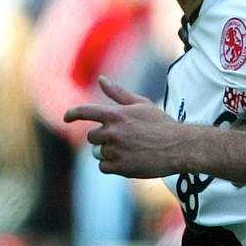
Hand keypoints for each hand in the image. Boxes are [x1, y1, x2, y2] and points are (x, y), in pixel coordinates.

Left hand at [63, 77, 184, 177]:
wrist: (178, 147)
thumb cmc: (161, 124)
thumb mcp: (142, 104)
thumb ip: (118, 93)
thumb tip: (101, 79)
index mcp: (116, 114)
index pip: (85, 112)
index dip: (73, 114)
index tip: (67, 117)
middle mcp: (112, 132)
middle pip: (92, 137)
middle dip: (103, 137)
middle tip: (124, 138)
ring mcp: (115, 150)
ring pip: (98, 153)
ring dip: (109, 152)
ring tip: (131, 150)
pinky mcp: (119, 167)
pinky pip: (104, 167)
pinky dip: (113, 165)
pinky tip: (129, 160)